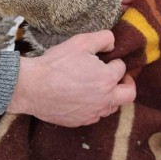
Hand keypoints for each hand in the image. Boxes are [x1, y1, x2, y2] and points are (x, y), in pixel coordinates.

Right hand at [7, 30, 135, 125]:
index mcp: (108, 79)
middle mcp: (105, 99)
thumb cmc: (56, 64)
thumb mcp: (80, 42)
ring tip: (99, 87)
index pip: (121, 68)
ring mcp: (93, 113)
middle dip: (127, 83)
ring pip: (112, 107)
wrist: (31, 87)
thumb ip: (103, 38)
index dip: (114, 61)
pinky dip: (95, 107)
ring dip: (111, 96)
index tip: (106, 59)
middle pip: (129, 94)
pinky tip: (84, 98)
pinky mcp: (80, 121)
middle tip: (118, 77)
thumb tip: (112, 44)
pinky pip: (95, 116)